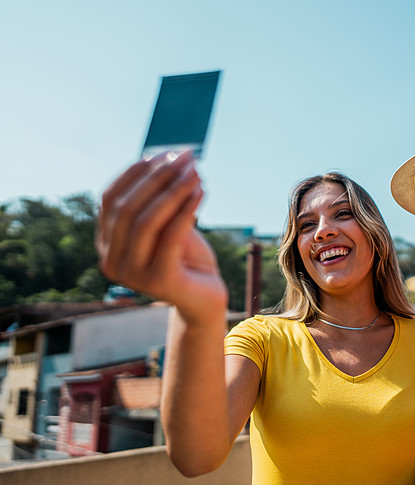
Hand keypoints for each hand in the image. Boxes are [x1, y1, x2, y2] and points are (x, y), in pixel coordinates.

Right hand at [96, 152, 227, 322]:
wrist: (205, 299)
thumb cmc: (186, 258)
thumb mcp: (168, 225)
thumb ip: (160, 200)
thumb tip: (167, 157)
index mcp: (105, 244)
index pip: (110, 199)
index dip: (135, 172)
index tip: (163, 152)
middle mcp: (111, 261)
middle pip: (127, 207)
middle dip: (157, 177)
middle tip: (185, 157)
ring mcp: (132, 275)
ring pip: (147, 221)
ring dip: (173, 190)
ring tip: (195, 172)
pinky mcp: (159, 281)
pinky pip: (171, 237)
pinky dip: (186, 210)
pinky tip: (201, 191)